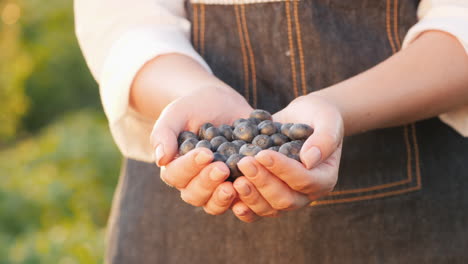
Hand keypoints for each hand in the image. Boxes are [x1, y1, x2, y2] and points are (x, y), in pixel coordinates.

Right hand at [150, 85, 252, 214]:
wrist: (222, 104)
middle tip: (222, 168)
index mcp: (175, 168)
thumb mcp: (176, 113)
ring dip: (222, 198)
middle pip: (194, 195)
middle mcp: (193, 183)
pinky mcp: (237, 187)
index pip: (176, 175)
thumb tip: (160, 160)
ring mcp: (216, 189)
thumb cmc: (193, 108)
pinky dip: (245, 200)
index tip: (205, 153)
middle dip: (207, 183)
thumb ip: (164, 134)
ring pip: (214, 205)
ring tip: (234, 185)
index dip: (190, 167)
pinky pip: (240, 202)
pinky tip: (253, 190)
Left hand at [231, 95, 343, 221]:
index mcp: (324, 178)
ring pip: (268, 208)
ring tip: (234, 180)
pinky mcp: (268, 196)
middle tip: (243, 163)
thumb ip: (324, 138)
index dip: (282, 169)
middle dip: (262, 182)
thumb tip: (308, 160)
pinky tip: (228, 195)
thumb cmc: (319, 115)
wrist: (302, 117)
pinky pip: (256, 210)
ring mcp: (286, 197)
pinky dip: (243, 205)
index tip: (262, 154)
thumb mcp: (328, 119)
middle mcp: (306, 194)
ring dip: (250, 195)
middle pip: (284, 199)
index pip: (303, 180)